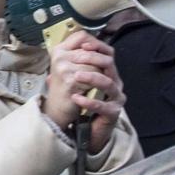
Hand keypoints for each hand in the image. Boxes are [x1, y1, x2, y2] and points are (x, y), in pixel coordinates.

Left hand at [42, 29, 124, 152]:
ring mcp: (116, 97)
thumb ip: (74, 67)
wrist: (90, 128)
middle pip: (109, 64)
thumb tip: (58, 51)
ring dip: (91, 77)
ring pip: (108, 83)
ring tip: (76, 76)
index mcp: (108, 73)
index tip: (82, 46)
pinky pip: (103, 105)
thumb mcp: (79, 82)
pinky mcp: (113, 112)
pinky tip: (76, 98)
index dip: (96, 47)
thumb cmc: (84, 103)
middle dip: (92, 59)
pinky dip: (89, 101)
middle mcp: (115, 82)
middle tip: (76, 59)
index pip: (107, 54)